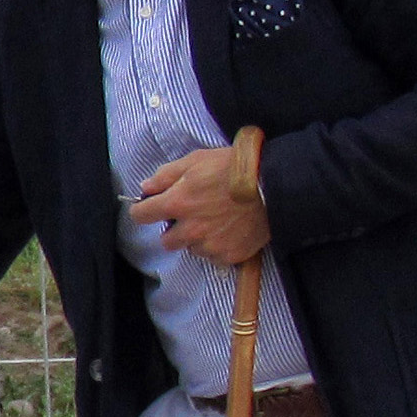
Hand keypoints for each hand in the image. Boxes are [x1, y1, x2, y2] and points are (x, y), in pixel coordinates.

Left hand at [130, 141, 271, 265]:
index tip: (149, 208)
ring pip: (191, 248)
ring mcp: (209, 245)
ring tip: (217, 219)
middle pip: (166, 240)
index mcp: (177, 203)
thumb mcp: (197, 160)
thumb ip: (166, 175)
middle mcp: (189, 229)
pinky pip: (214, 256)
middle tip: (193, 215)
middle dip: (175, 229)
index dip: (143, 210)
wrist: (275, 185)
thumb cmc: (235, 168)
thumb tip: (145, 188)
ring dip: (197, 238)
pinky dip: (218, 245)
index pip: (141, 216)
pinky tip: (230, 229)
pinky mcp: (228, 255)